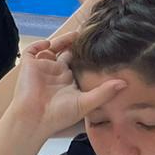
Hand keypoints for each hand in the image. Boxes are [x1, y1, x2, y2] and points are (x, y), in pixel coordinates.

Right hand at [6, 34, 125, 137]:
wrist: (34, 119)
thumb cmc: (58, 115)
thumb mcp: (86, 103)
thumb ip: (105, 92)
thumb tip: (124, 83)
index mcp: (68, 81)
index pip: (78, 63)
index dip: (86, 55)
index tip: (99, 46)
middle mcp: (55, 73)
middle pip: (66, 53)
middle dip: (75, 44)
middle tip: (88, 34)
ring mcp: (42, 68)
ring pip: (52, 48)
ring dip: (61, 40)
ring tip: (74, 34)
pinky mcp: (29, 65)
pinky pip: (32, 50)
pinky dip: (39, 44)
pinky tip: (49, 43)